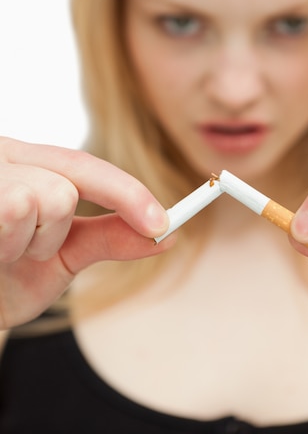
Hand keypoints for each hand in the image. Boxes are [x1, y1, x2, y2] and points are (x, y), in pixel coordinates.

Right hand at [0, 137, 171, 327]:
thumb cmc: (4, 277)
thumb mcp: (62, 255)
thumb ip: (110, 238)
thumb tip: (166, 234)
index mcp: (26, 162)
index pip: (84, 166)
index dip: (127, 193)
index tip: (163, 223)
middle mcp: (4, 156)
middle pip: (63, 187)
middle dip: (52, 233)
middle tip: (21, 252)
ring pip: (40, 200)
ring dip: (25, 244)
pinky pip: (9, 215)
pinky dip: (4, 247)